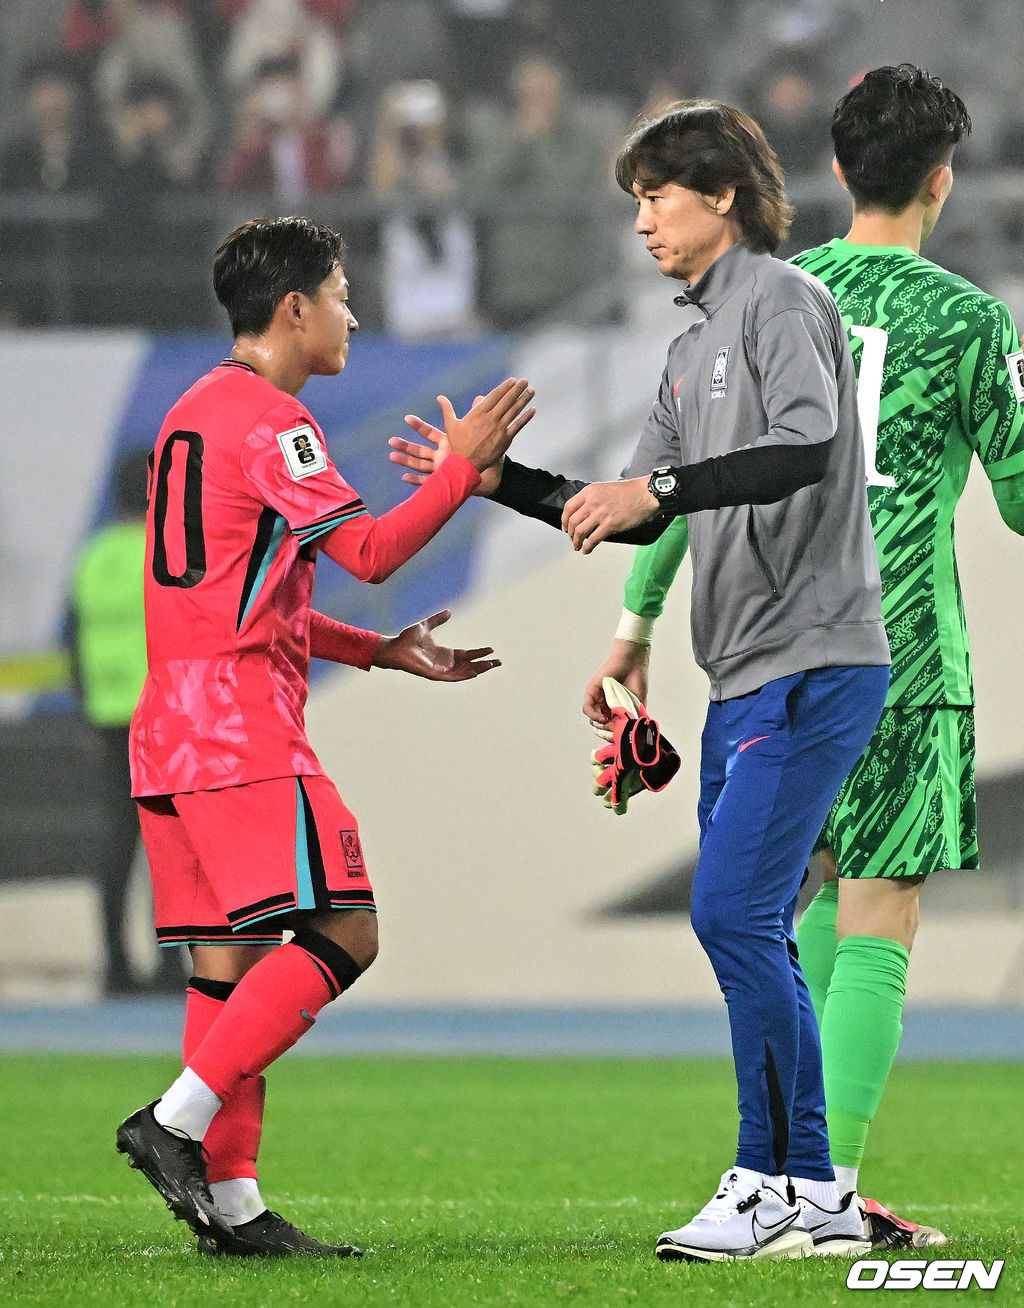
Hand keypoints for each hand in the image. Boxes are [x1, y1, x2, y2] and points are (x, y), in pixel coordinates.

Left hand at [373, 609, 499, 680]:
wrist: (394, 647)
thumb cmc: (407, 639)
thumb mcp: (426, 626)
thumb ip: (438, 619)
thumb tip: (449, 611)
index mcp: (445, 653)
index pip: (467, 654)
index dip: (479, 652)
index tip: (492, 650)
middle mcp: (445, 663)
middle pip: (470, 665)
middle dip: (484, 664)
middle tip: (499, 662)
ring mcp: (440, 670)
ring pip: (464, 672)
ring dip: (478, 669)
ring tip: (491, 666)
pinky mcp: (434, 675)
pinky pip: (452, 677)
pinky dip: (463, 676)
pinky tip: (474, 673)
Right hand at [390, 415, 503, 496]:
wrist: (490, 476)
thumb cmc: (484, 455)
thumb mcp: (479, 434)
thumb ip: (476, 417)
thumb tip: (480, 397)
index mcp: (447, 443)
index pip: (430, 433)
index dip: (419, 426)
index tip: (407, 418)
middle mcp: (441, 456)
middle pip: (420, 450)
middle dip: (406, 445)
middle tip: (391, 440)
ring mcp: (441, 469)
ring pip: (420, 465)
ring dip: (406, 461)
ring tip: (391, 456)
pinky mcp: (444, 481)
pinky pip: (428, 482)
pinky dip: (416, 480)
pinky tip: (404, 478)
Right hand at [402, 378, 534, 475]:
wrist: (465, 464)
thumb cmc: (458, 445)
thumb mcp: (451, 425)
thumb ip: (447, 409)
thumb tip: (440, 397)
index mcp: (478, 413)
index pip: (495, 396)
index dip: (505, 387)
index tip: (512, 380)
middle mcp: (490, 419)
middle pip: (507, 401)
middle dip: (517, 390)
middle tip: (525, 381)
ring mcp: (499, 429)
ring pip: (514, 411)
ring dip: (524, 400)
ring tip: (531, 390)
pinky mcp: (505, 439)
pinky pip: (518, 426)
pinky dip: (526, 418)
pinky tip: (532, 410)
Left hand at [561, 479, 658, 552]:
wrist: (644, 494)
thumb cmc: (628, 491)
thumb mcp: (604, 488)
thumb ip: (592, 499)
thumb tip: (584, 514)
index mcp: (590, 492)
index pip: (568, 507)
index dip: (564, 520)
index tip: (564, 526)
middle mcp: (592, 502)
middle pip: (572, 521)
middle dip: (570, 533)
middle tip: (572, 539)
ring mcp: (601, 514)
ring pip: (580, 532)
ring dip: (576, 542)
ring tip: (577, 546)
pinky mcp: (610, 525)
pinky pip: (593, 539)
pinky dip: (588, 547)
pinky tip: (587, 550)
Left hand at [583, 640, 650, 735]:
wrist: (634, 661)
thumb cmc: (637, 680)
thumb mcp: (638, 705)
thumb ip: (632, 719)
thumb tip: (627, 735)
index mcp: (616, 710)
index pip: (611, 728)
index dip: (615, 735)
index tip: (621, 738)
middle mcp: (605, 706)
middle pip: (601, 727)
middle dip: (608, 732)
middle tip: (616, 732)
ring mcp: (598, 699)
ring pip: (593, 720)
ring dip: (602, 725)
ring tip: (611, 723)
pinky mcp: (591, 691)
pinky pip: (587, 708)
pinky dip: (593, 715)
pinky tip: (602, 717)